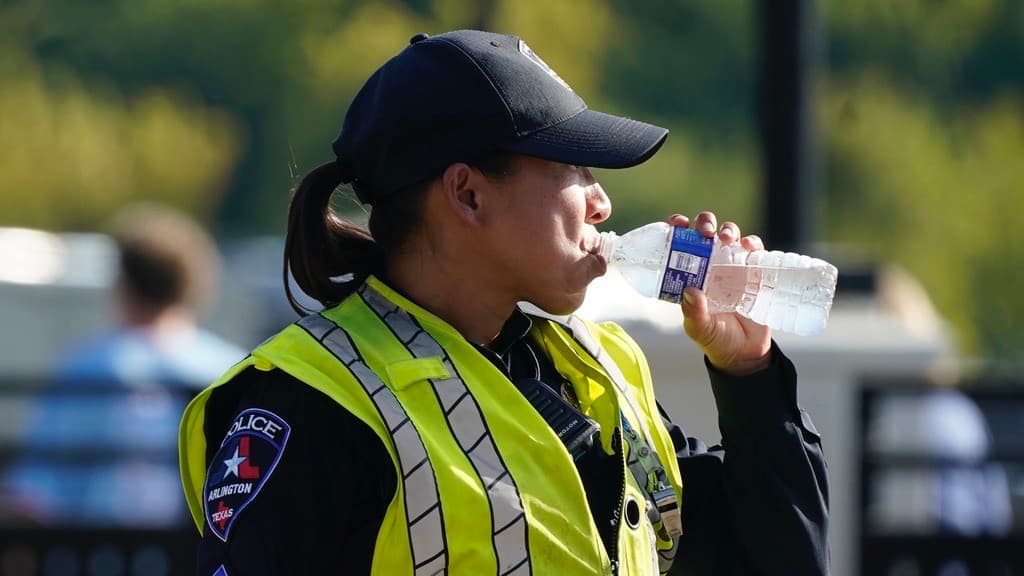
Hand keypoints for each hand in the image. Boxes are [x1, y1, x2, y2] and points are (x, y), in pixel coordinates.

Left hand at [667, 213, 771, 375]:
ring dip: (727, 229)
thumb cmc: (715, 339)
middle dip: (704, 223)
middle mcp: (710, 264)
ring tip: (725, 238)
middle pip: (706, 231)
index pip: (680, 242)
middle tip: (704, 232)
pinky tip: (748, 246)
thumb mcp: (699, 329)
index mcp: (690, 273)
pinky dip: (752, 243)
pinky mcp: (755, 271)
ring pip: (730, 235)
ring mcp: (733, 266)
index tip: (678, 225)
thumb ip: (693, 313)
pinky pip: (755, 250)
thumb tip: (690, 291)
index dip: (677, 228)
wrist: (744, 352)